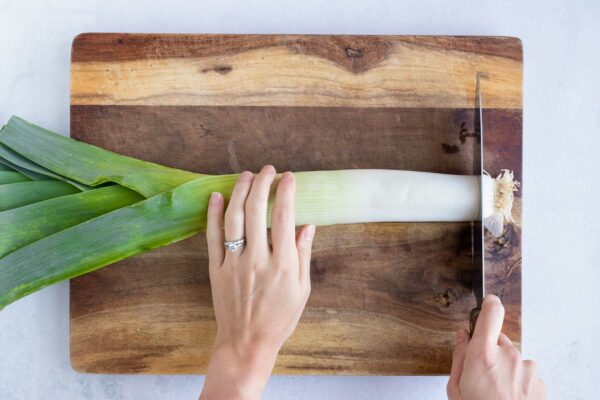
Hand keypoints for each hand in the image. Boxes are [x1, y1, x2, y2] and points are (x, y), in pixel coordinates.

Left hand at [200, 166, 314, 399]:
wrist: (247, 343)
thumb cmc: (279, 318)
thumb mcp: (302, 289)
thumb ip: (303, 255)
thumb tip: (308, 225)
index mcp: (282, 264)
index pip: (285, 217)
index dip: (286, 192)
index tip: (288, 177)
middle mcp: (257, 259)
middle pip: (256, 210)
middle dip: (262, 183)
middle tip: (267, 170)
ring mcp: (233, 263)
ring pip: (233, 218)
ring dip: (240, 192)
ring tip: (246, 175)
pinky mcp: (216, 269)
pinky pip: (212, 237)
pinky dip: (214, 214)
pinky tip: (217, 196)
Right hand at [447, 295, 545, 399]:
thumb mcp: (455, 388)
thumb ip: (459, 356)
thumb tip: (462, 336)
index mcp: (482, 354)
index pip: (491, 314)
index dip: (489, 305)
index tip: (488, 302)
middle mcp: (508, 356)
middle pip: (499, 340)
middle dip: (490, 351)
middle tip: (481, 374)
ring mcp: (527, 368)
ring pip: (513, 358)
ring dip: (505, 368)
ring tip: (495, 391)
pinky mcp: (539, 381)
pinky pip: (525, 372)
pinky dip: (518, 380)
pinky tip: (508, 396)